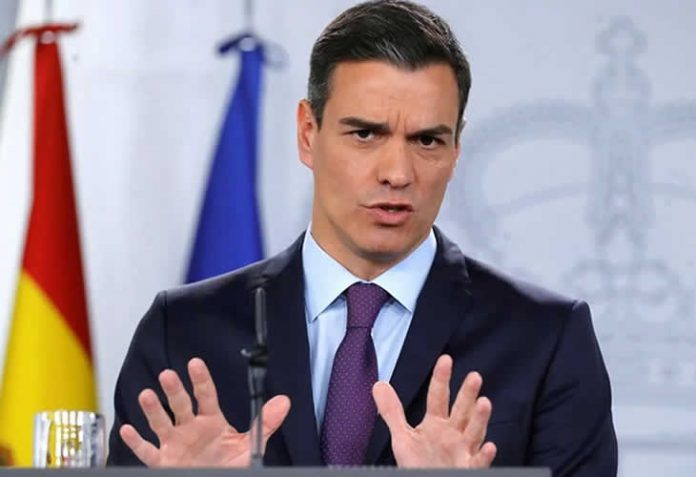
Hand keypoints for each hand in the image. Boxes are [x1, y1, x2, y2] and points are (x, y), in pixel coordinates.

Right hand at [119, 357, 290, 466]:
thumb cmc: (229, 465)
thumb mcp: (249, 445)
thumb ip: (265, 423)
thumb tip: (284, 402)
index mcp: (211, 421)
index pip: (206, 396)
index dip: (201, 380)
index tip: (195, 363)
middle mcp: (190, 429)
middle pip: (180, 405)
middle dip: (174, 391)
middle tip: (168, 375)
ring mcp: (175, 444)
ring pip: (161, 423)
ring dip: (153, 410)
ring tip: (146, 395)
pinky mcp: (162, 462)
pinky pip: (147, 452)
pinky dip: (136, 442)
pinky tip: (127, 429)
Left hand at [372, 354, 495, 467]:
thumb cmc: (418, 464)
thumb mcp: (402, 437)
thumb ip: (392, 411)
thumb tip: (379, 385)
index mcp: (437, 423)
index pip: (438, 396)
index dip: (441, 378)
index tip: (445, 359)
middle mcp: (453, 434)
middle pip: (461, 410)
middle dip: (467, 394)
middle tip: (474, 376)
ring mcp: (463, 451)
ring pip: (474, 432)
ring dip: (479, 419)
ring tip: (484, 402)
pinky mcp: (468, 468)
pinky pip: (478, 462)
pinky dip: (484, 456)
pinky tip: (489, 447)